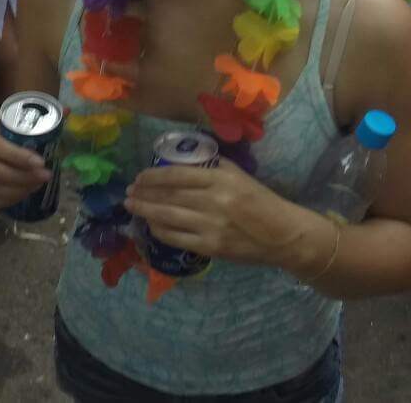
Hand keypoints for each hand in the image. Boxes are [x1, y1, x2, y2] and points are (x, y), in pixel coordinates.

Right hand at [0, 118, 49, 209]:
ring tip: (36, 186)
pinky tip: (21, 195)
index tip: (41, 162)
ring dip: (17, 191)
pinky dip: (6, 200)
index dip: (19, 157)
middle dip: (23, 177)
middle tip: (44, 176)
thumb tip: (67, 111)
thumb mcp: (0, 122)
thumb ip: (30, 119)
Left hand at [125, 158, 305, 268]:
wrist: (282, 235)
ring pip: (168, 216)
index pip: (177, 175)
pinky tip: (150, 225)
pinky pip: (177, 238)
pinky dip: (160, 230)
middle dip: (144, 193)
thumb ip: (211, 167)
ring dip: (145, 210)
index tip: (139, 176)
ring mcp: (210, 226)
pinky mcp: (211, 247)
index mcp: (220, 179)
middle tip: (128, 192)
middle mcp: (213, 201)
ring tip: (132, 206)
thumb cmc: (260, 200)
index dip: (153, 176)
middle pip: (168, 195)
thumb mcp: (238, 175)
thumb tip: (180, 163)